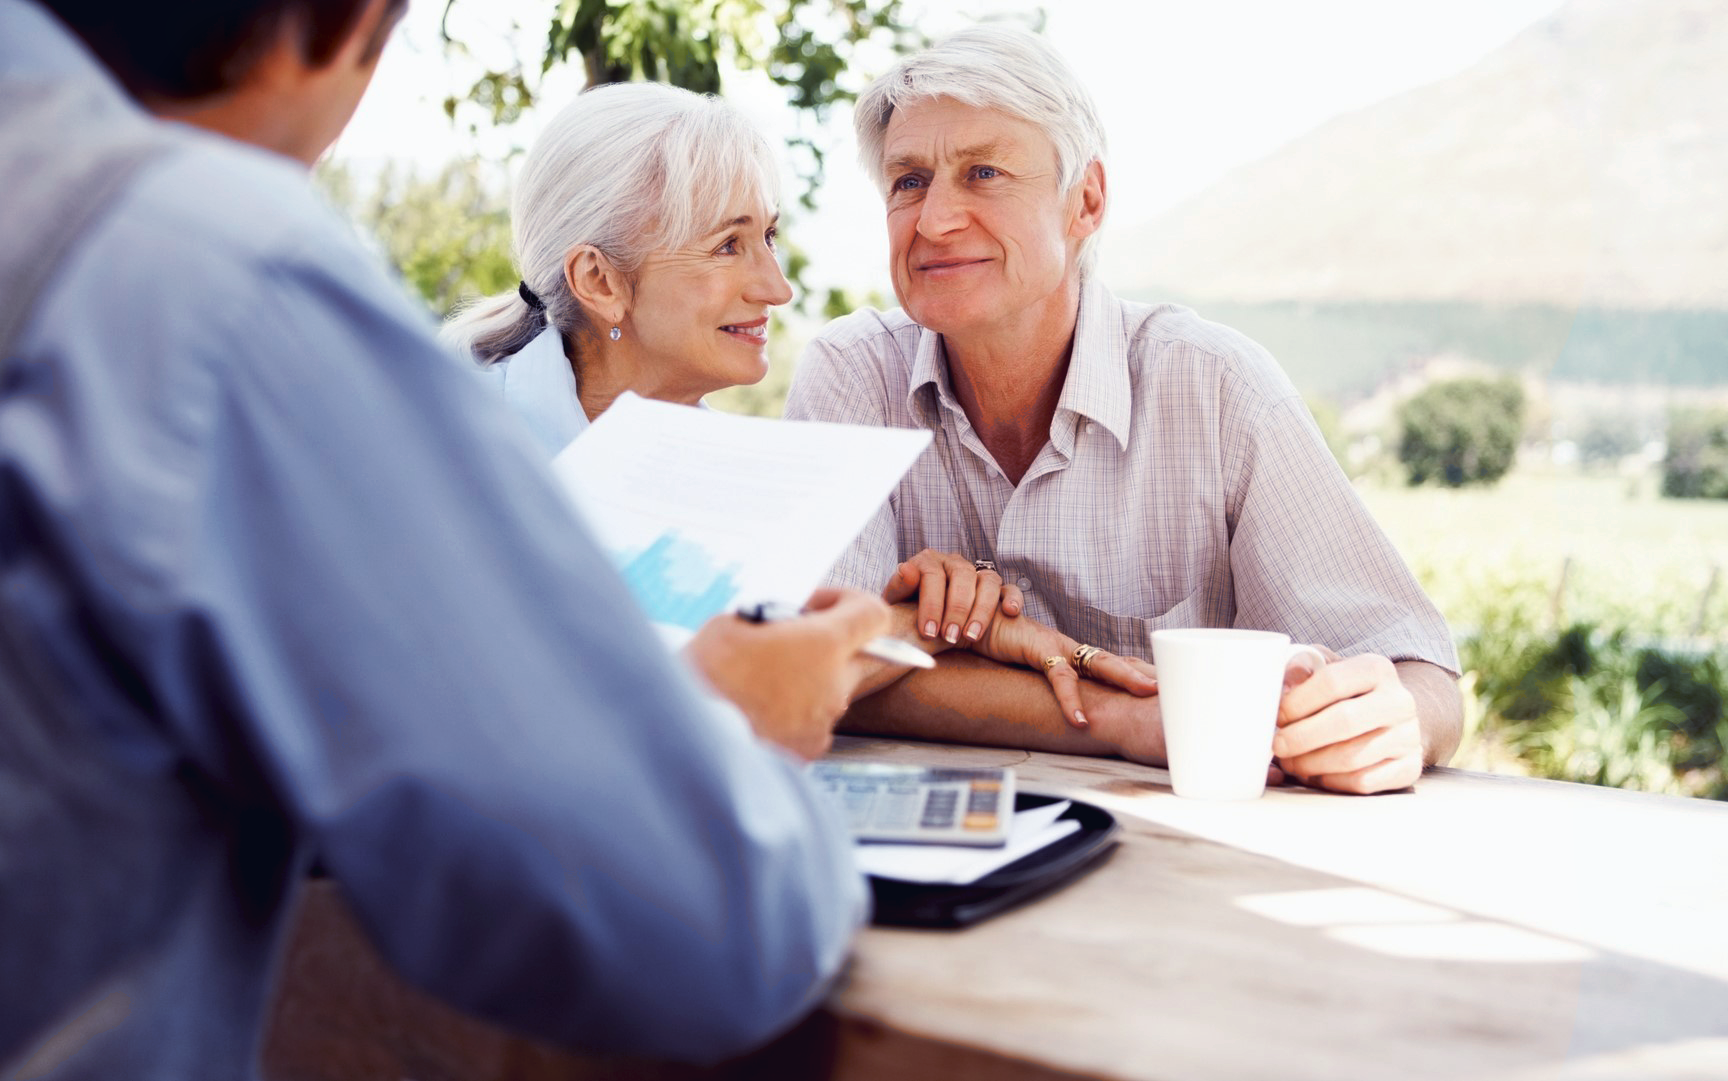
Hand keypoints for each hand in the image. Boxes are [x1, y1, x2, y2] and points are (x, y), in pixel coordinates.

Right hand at [683, 588, 889, 759]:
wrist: (686, 736)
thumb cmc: (705, 675)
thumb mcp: (733, 623)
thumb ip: (776, 620)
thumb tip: (784, 627)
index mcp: (825, 645)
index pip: (873, 615)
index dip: (848, 603)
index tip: (816, 607)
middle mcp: (836, 685)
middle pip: (855, 655)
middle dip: (828, 645)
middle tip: (786, 643)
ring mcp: (824, 722)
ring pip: (832, 691)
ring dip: (809, 680)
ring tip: (762, 681)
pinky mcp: (808, 750)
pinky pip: (813, 723)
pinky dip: (794, 714)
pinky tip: (759, 710)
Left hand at [882, 549, 1022, 645]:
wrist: (918, 612)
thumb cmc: (906, 607)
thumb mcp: (896, 600)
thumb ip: (899, 586)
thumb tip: (907, 570)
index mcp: (928, 561)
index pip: (932, 575)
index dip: (931, 604)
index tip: (928, 632)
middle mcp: (954, 563)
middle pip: (962, 576)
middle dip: (956, 609)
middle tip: (949, 636)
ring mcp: (977, 573)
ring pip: (988, 581)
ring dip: (981, 609)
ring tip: (972, 636)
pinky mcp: (996, 588)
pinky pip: (1009, 588)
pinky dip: (1012, 598)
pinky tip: (1010, 612)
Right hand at [969, 612, 1157, 730]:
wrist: (965, 621)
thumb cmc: (992, 641)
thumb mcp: (1021, 665)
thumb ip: (1040, 677)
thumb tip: (1053, 702)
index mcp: (1067, 652)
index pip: (1107, 662)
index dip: (1132, 670)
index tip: (1157, 681)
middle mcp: (1067, 647)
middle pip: (1114, 660)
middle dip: (1143, 671)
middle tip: (1171, 685)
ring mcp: (1056, 646)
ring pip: (1099, 664)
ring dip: (1126, 678)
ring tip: (1148, 693)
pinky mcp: (1039, 649)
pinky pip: (1060, 678)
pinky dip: (1071, 700)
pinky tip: (1080, 720)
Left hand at [1273, 650, 1423, 793]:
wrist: (1390, 718)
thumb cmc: (1346, 694)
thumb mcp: (1324, 669)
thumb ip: (1300, 669)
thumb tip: (1283, 686)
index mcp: (1376, 669)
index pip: (1332, 682)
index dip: (1297, 702)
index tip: (1278, 716)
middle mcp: (1399, 701)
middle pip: (1343, 721)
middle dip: (1301, 737)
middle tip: (1278, 745)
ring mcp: (1409, 736)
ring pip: (1352, 757)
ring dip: (1311, 764)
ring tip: (1291, 762)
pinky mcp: (1410, 767)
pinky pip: (1364, 781)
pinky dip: (1333, 781)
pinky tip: (1318, 774)